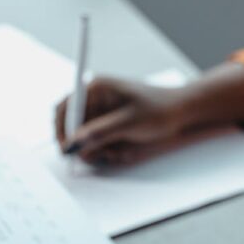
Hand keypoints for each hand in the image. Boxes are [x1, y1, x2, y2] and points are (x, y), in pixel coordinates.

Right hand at [55, 77, 189, 165]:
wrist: (180, 112)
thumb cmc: (159, 109)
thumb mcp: (128, 122)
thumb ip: (99, 133)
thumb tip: (73, 143)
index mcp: (95, 88)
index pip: (64, 108)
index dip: (62, 130)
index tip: (67, 149)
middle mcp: (94, 99)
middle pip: (71, 126)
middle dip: (83, 144)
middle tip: (97, 155)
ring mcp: (100, 113)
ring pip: (83, 139)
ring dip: (96, 150)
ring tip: (117, 151)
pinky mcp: (107, 125)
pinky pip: (96, 143)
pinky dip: (105, 151)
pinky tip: (120, 150)